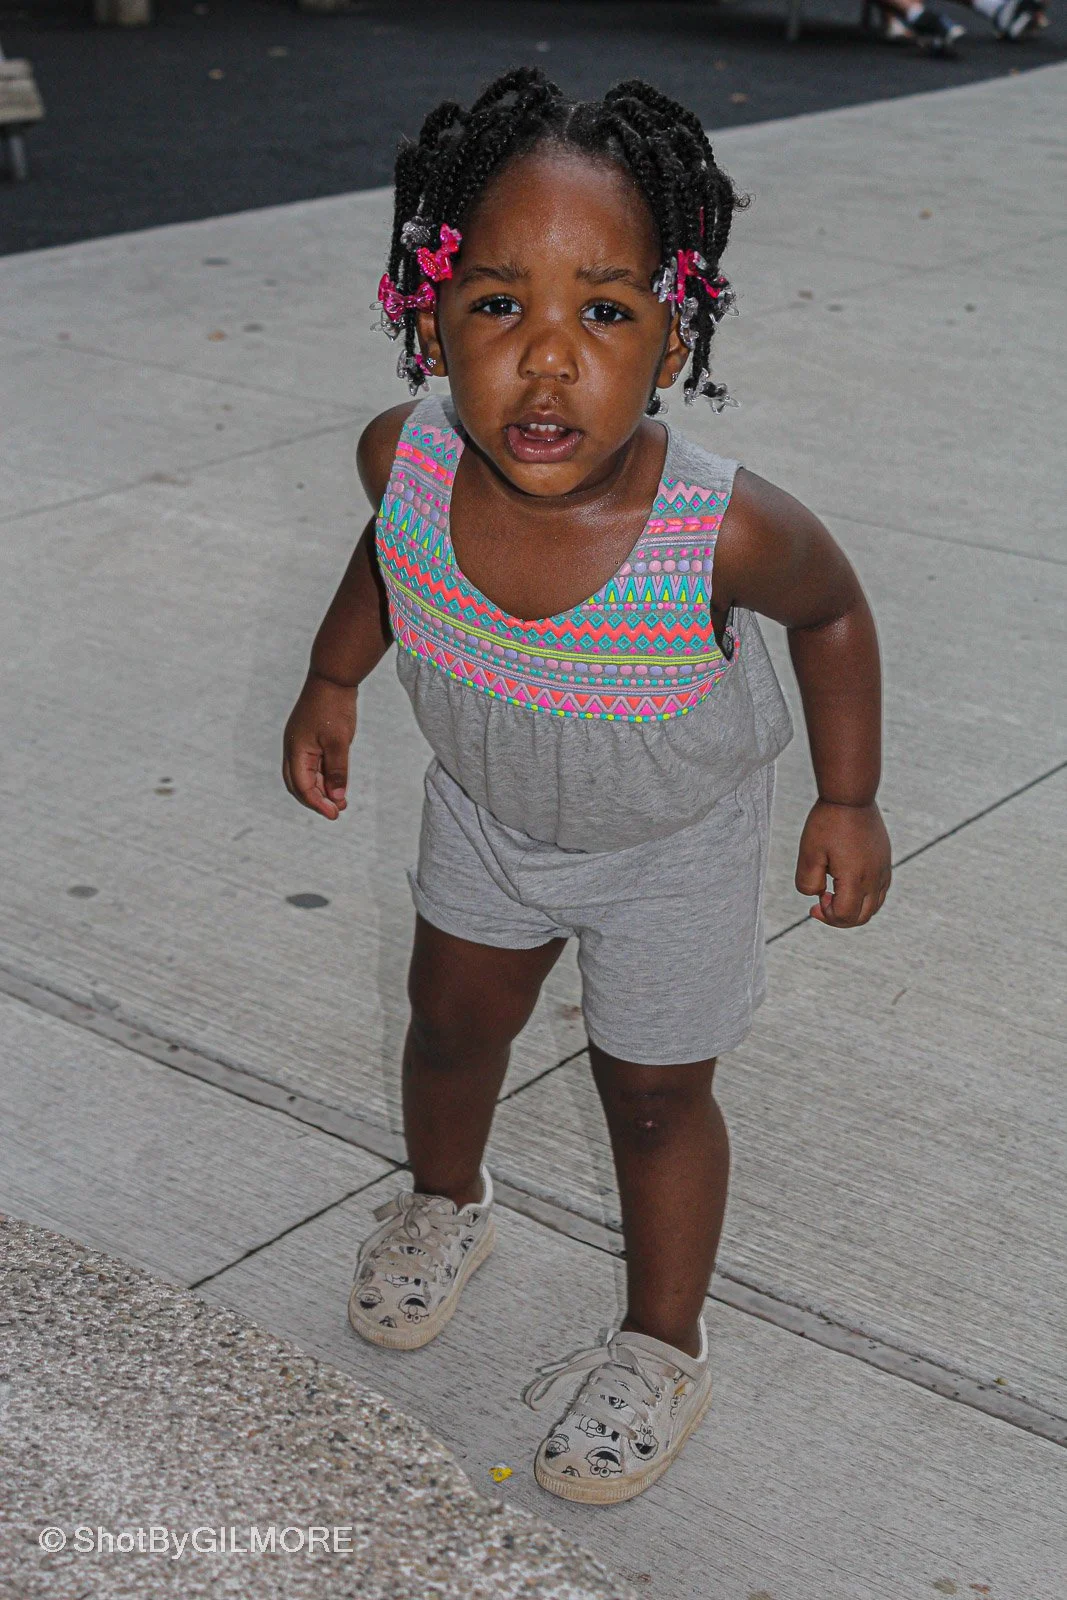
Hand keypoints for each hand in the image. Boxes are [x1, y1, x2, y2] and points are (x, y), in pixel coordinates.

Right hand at [282, 673, 357, 819]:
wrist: (333, 678)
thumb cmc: (334, 708)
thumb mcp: (339, 742)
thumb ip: (337, 771)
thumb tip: (337, 799)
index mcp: (296, 751)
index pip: (302, 786)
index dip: (317, 803)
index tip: (335, 814)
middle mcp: (294, 750)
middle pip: (298, 785)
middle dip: (316, 801)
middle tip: (337, 812)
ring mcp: (300, 745)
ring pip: (305, 776)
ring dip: (321, 791)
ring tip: (341, 802)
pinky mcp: (309, 740)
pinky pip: (312, 765)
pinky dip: (324, 777)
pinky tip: (338, 785)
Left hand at [795, 799, 890, 927]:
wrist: (851, 797)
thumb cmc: (827, 823)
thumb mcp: (808, 854)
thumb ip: (808, 882)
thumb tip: (818, 895)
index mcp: (855, 878)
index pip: (846, 916)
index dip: (828, 916)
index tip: (815, 901)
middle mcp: (874, 878)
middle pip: (862, 917)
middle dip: (839, 918)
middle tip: (820, 903)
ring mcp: (883, 870)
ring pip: (873, 906)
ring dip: (853, 909)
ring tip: (834, 895)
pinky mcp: (885, 861)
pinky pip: (880, 891)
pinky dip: (865, 898)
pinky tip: (848, 884)